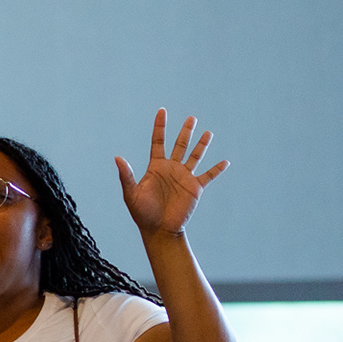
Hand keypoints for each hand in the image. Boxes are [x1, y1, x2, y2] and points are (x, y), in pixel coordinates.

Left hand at [115, 109, 227, 236]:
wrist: (158, 230)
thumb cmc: (142, 213)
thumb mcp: (131, 193)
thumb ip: (127, 175)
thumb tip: (117, 157)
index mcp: (155, 167)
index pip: (158, 141)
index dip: (160, 126)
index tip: (162, 111)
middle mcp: (171, 169)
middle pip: (179, 145)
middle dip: (185, 131)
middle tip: (191, 118)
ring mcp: (184, 177)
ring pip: (195, 156)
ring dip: (201, 145)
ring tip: (208, 132)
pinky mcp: (195, 188)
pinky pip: (208, 176)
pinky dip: (217, 169)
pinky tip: (225, 162)